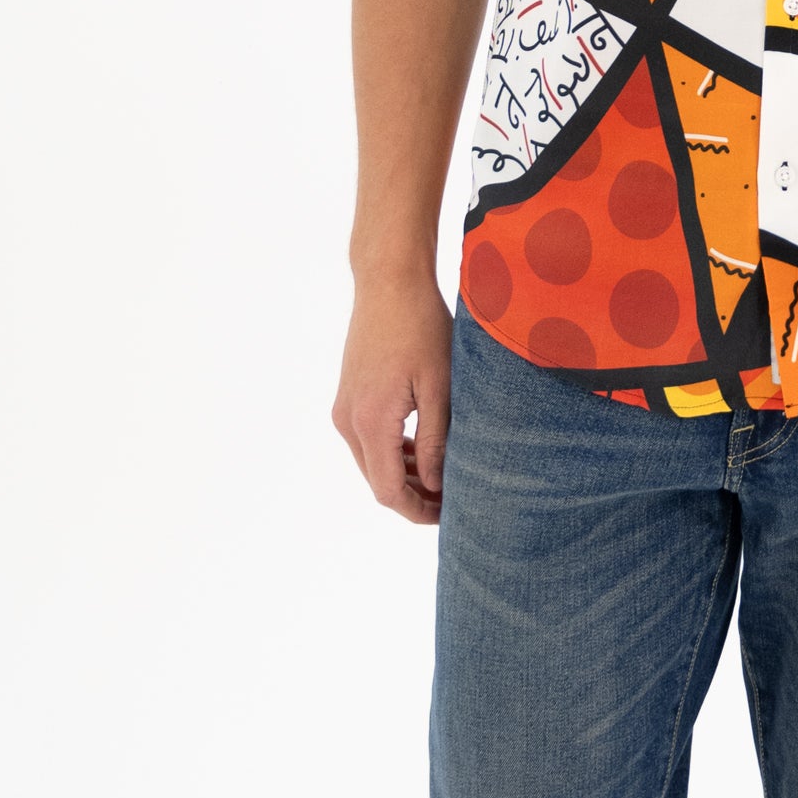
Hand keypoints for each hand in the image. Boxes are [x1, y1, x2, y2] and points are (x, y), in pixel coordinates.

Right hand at [332, 271, 452, 524]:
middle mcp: (348, 420)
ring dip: (404, 474)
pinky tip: (422, 448)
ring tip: (444, 475)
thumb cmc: (421, 327)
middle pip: (378, 481)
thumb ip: (436, 440)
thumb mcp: (439, 385)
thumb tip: (436, 486)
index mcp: (371, 422)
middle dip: (414, 497)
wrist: (388, 282)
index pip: (389, 491)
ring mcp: (344, 408)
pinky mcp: (348, 396)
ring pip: (372, 462)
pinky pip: (367, 440)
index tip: (449, 515)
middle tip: (454, 499)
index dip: (417, 511)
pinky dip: (393, 451)